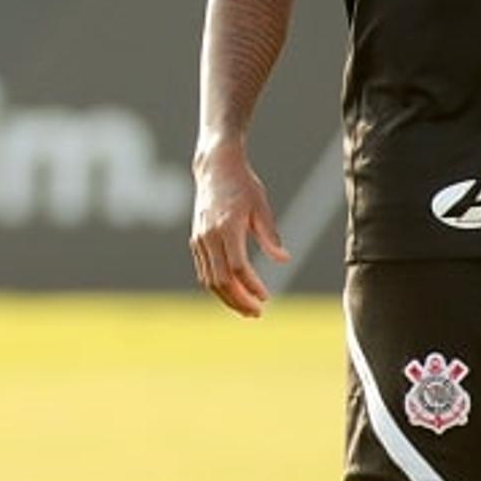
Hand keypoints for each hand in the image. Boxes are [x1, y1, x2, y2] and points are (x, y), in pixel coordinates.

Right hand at [189, 142, 289, 317]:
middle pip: (220, 280)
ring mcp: (199, 238)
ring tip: (247, 309)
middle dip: (239, 301)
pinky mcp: (195, 240)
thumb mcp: (261, 206)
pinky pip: (204, 270)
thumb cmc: (243, 185)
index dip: (251, 286)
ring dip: (228, 298)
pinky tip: (233, 293)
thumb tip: (284, 260)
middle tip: (257, 313)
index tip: (266, 297)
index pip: (237, 267)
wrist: (215, 167)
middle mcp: (209, 235)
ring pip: (209, 279)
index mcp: (227, 227)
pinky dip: (217, 286)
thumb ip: (269, 236)